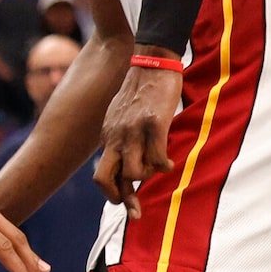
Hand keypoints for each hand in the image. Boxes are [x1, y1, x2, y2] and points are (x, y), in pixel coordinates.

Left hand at [95, 62, 183, 208]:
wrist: (151, 62)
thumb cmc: (140, 90)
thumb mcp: (120, 115)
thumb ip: (119, 135)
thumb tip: (124, 156)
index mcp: (106, 136)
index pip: (100, 173)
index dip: (110, 192)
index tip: (122, 203)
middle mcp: (115, 136)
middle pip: (105, 179)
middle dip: (120, 198)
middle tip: (136, 209)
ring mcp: (133, 131)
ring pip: (133, 172)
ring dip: (147, 177)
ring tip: (158, 168)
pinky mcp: (154, 124)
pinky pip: (157, 156)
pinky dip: (164, 165)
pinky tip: (170, 162)